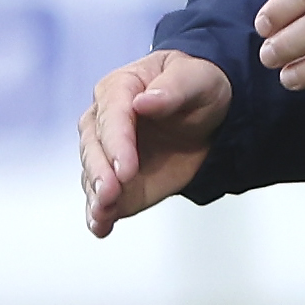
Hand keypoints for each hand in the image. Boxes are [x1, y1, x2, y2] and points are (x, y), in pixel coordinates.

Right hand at [78, 51, 233, 237]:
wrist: (210, 113)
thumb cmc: (198, 85)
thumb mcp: (197, 78)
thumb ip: (173, 88)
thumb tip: (144, 101)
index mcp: (120, 88)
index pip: (111, 116)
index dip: (117, 142)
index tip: (125, 167)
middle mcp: (105, 122)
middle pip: (94, 148)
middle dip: (101, 172)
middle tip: (110, 192)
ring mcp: (109, 154)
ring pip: (94, 175)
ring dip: (96, 196)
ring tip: (103, 212)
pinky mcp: (119, 181)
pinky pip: (104, 199)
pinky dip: (99, 214)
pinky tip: (100, 226)